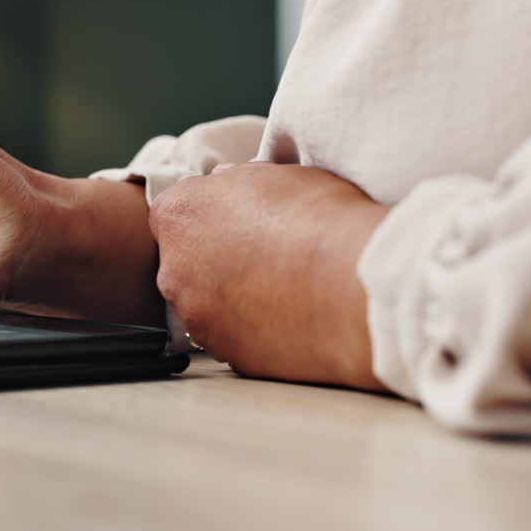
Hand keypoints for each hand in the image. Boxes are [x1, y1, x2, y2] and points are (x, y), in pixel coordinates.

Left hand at [148, 163, 390, 390]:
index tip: (240, 221)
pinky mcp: (226, 354)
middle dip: (214, 258)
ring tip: (282, 289)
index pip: (176, 214)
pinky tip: (290, 318)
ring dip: (232, 297)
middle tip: (265, 256)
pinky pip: (233, 337)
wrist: (356, 287)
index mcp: (180, 215)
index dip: (210, 216)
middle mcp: (174, 269)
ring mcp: (197, 317)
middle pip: (184, 261)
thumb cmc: (323, 222)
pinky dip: (253, 329)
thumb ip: (237, 181)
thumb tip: (224, 183)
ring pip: (205, 303)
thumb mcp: (278, 175)